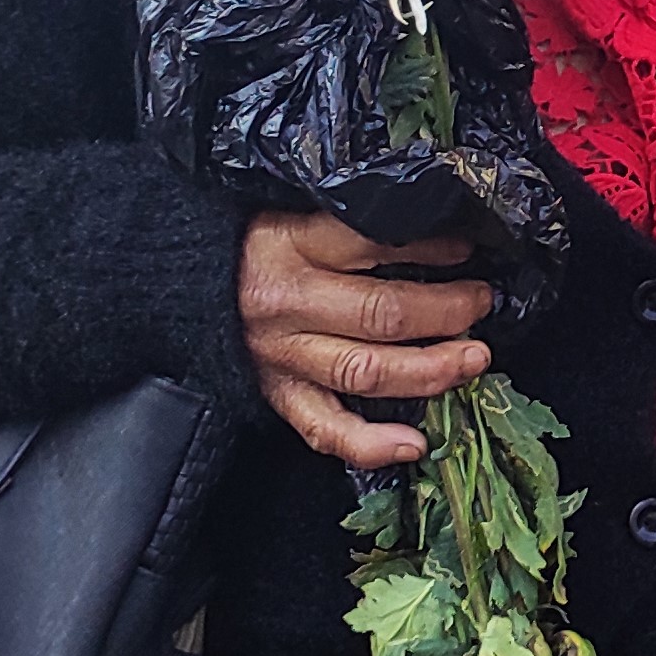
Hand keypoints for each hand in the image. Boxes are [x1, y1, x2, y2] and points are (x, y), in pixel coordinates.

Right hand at [238, 212, 493, 469]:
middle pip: (382, 314)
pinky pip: (325, 428)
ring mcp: (281, 355)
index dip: (430, 246)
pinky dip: (372, 444)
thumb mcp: (288, 212)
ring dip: (430, 370)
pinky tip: (415, 444)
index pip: (373, 242)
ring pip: (366, 371)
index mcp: (290, 244)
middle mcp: (287, 303)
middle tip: (482, 304)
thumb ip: (349, 222)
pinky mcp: (276, 395)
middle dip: (447, 312)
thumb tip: (433, 222)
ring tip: (473, 360)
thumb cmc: (245, 244)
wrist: (173, 283)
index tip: (467, 245)